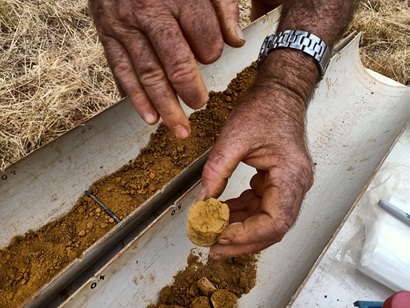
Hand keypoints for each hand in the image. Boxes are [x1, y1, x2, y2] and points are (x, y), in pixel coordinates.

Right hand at [89, 0, 244, 138]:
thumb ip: (222, 7)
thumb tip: (236, 42)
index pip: (206, 41)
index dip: (213, 55)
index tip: (211, 57)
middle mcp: (149, 13)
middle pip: (176, 65)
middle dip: (191, 92)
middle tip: (200, 106)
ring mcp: (124, 27)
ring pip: (148, 76)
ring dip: (165, 107)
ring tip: (179, 129)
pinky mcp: (106, 36)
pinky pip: (121, 72)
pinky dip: (135, 98)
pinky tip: (148, 117)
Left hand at [199, 79, 313, 258]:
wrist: (279, 94)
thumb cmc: (265, 109)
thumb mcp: (233, 137)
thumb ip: (216, 172)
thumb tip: (202, 202)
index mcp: (291, 175)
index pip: (275, 221)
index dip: (247, 235)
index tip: (219, 235)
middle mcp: (295, 185)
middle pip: (272, 229)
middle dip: (241, 241)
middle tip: (212, 247)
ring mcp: (289, 185)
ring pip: (266, 221)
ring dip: (239, 230)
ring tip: (212, 232)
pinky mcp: (278, 182)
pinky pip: (260, 207)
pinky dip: (241, 213)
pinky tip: (221, 212)